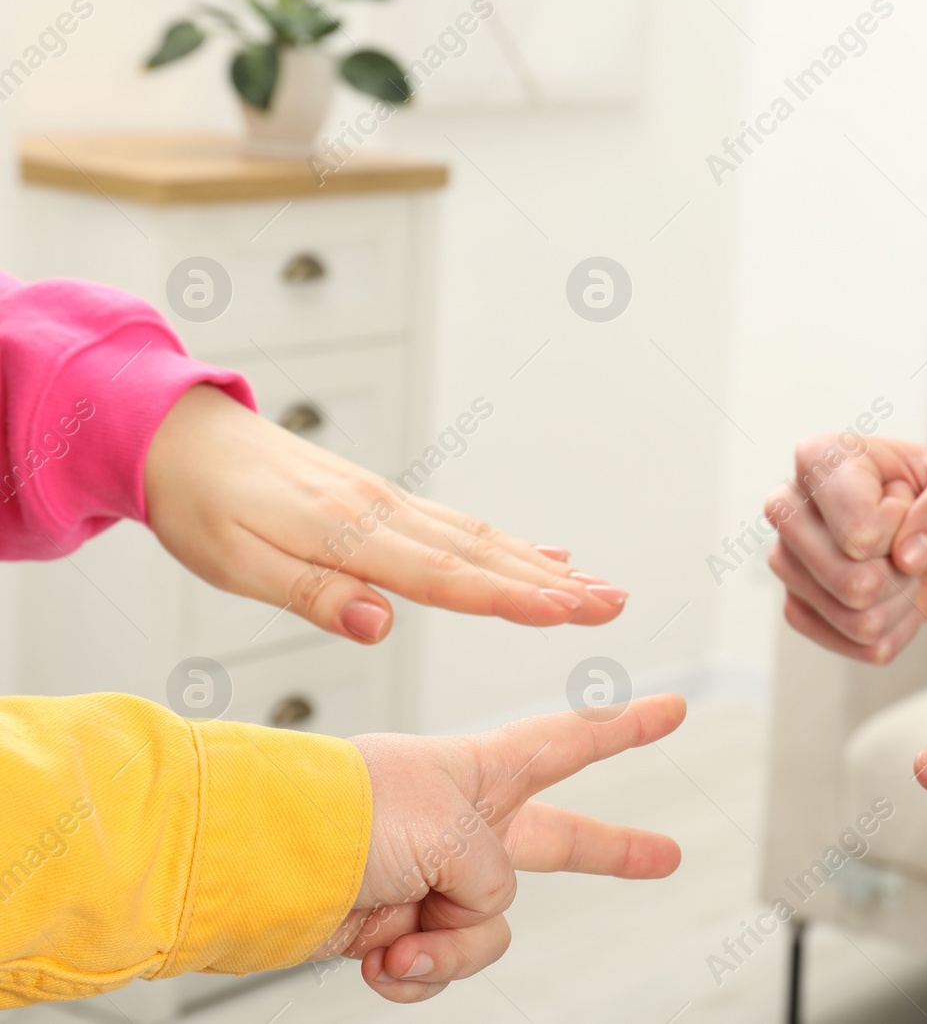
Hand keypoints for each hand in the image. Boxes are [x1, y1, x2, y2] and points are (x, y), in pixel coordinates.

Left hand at [145, 386, 627, 642]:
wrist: (178, 434)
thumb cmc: (199, 505)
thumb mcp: (235, 564)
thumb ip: (313, 594)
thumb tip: (379, 625)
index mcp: (346, 533)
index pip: (442, 575)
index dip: (508, 597)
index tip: (566, 613)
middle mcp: (381, 511)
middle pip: (481, 554)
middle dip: (553, 584)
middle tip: (614, 604)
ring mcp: (389, 502)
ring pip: (480, 538)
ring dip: (543, 566)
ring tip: (599, 588)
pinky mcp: (384, 501)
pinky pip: (459, 525)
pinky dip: (509, 543)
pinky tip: (543, 555)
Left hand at [313, 693, 685, 1002]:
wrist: (260, 863)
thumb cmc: (347, 813)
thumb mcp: (454, 831)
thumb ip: (494, 876)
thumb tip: (473, 911)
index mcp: (484, 771)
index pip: (574, 738)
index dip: (627, 725)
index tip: (671, 708)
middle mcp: (466, 821)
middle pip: (561, 840)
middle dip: (614, 851)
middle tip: (664, 855)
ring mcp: (435, 875)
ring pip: (492, 928)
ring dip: (452, 944)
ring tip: (404, 931)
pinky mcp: (400, 926)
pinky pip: (442, 965)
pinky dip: (414, 971)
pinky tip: (382, 955)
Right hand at [765, 432, 926, 664]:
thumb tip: (912, 555)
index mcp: (820, 459)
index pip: (861, 532)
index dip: (904, 528)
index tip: (907, 499)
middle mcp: (788, 509)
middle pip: (852, 584)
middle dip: (902, 574)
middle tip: (907, 539)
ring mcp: (787, 562)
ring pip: (857, 621)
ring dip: (900, 602)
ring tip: (900, 562)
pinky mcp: (797, 607)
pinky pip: (858, 647)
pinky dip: (893, 629)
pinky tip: (892, 594)